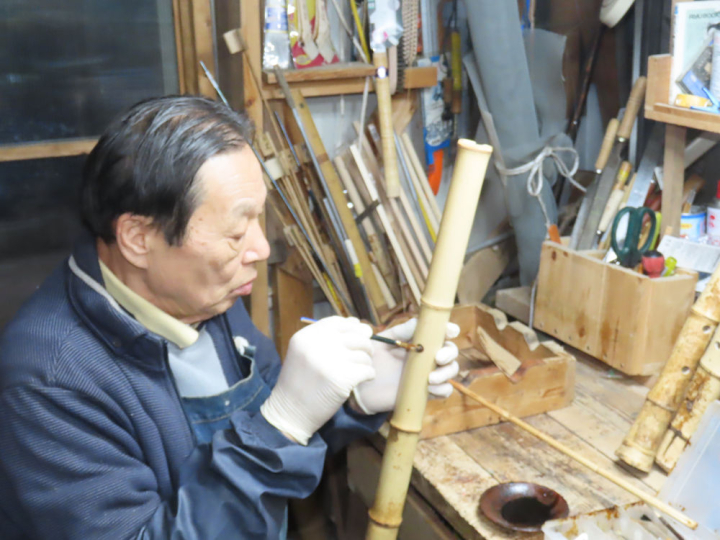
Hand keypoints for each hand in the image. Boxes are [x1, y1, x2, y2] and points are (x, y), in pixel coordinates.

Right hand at [261, 317, 375, 444]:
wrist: (290, 412)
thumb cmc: (299, 383)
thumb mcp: (304, 353)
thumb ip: (327, 338)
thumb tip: (359, 324)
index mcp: (307, 336)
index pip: (338, 322)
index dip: (352, 327)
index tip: (358, 335)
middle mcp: (318, 344)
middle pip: (356, 335)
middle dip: (365, 345)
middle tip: (364, 356)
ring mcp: (331, 360)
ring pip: (364, 354)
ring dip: (366, 362)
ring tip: (358, 371)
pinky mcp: (343, 378)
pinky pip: (368, 370)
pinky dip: (368, 375)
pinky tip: (360, 381)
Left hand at [352, 318, 459, 414]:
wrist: (362, 386)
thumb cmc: (372, 359)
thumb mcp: (384, 341)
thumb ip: (401, 331)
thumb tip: (419, 322)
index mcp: (419, 341)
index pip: (440, 333)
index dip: (450, 330)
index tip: (450, 332)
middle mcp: (427, 356)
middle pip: (450, 351)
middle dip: (449, 353)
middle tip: (438, 358)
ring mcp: (427, 374)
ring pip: (450, 370)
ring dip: (446, 373)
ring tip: (430, 379)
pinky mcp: (425, 391)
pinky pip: (444, 390)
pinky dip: (442, 389)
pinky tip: (429, 389)